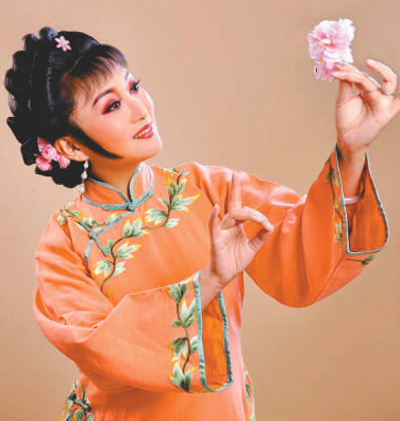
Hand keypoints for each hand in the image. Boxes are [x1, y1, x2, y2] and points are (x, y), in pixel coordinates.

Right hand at [205, 171, 273, 287]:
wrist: (224, 276)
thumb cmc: (235, 261)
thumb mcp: (252, 248)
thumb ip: (261, 236)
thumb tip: (270, 225)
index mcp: (236, 225)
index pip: (244, 210)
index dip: (257, 214)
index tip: (266, 224)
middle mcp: (228, 225)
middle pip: (236, 206)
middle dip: (239, 194)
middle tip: (239, 181)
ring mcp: (221, 231)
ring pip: (233, 215)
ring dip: (248, 215)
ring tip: (260, 220)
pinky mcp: (216, 240)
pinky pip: (213, 226)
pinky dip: (213, 217)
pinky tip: (216, 208)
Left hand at [332, 59, 399, 157]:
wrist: (346, 138)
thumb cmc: (346, 120)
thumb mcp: (342, 101)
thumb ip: (345, 85)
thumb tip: (343, 68)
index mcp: (366, 89)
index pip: (360, 77)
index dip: (348, 71)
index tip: (337, 67)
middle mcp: (376, 93)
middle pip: (370, 79)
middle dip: (357, 73)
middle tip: (346, 67)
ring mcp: (383, 101)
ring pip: (389, 81)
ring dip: (382, 70)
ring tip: (370, 64)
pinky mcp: (388, 111)